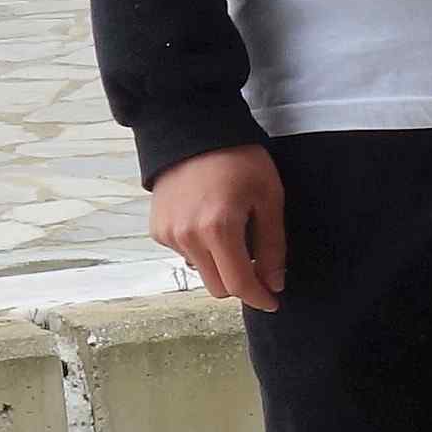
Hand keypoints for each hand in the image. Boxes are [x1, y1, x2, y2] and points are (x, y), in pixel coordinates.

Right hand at [149, 145, 286, 308]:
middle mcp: (188, 237)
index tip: (272, 301)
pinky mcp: (157, 230)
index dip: (260, 298)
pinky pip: (185, 255)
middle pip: (218, 287)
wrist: (193, 130)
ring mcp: (168, 235)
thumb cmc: (239, 159)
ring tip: (231, 230)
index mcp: (219, 230)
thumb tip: (275, 284)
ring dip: (220, 264)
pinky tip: (208, 221)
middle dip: (240, 282)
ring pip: (201, 272)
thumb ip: (273, 246)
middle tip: (258, 263)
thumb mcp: (269, 198)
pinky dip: (200, 249)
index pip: (239, 285)